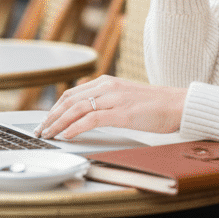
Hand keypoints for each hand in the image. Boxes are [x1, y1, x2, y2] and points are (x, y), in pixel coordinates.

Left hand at [38, 76, 187, 140]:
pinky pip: (92, 119)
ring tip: (49, 134)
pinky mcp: (123, 113)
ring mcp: (115, 99)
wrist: (179, 104)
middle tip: (40, 130)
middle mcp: (107, 86)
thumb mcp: (125, 98)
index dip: (55, 107)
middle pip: (69, 100)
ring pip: (77, 108)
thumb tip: (87, 114)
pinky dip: (75, 127)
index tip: (46, 120)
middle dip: (51, 116)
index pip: (72, 93)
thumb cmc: (155, 105)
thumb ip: (107, 101)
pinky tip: (67, 135)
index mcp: (107, 82)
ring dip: (58, 123)